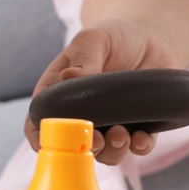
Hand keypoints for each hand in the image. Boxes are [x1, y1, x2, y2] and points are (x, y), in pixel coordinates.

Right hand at [25, 17, 182, 164]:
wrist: (149, 36)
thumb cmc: (112, 37)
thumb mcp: (93, 38)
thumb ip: (83, 58)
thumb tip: (69, 78)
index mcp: (60, 94)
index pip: (39, 122)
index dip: (39, 138)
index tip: (46, 146)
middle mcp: (83, 115)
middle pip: (73, 145)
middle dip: (82, 148)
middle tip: (95, 138)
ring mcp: (111, 123)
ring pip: (106, 153)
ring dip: (112, 151)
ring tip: (121, 133)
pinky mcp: (139, 126)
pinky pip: (137, 147)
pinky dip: (139, 147)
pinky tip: (142, 137)